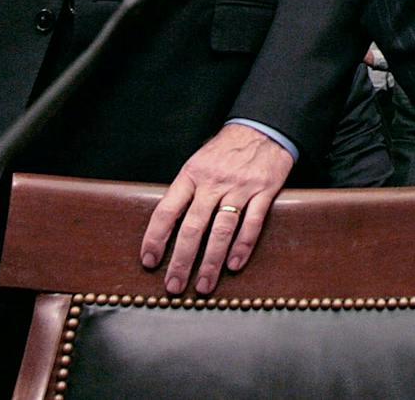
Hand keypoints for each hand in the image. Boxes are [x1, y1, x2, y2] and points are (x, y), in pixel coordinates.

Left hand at [140, 123, 293, 294]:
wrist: (264, 127)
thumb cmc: (226, 149)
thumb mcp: (198, 162)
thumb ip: (186, 191)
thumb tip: (167, 227)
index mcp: (192, 174)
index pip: (167, 210)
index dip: (155, 238)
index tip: (149, 262)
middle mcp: (214, 182)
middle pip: (193, 226)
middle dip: (181, 261)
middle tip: (174, 287)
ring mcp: (240, 188)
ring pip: (222, 230)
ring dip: (211, 261)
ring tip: (203, 285)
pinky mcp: (265, 191)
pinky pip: (253, 223)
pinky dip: (243, 246)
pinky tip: (234, 265)